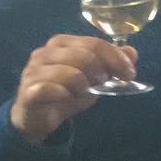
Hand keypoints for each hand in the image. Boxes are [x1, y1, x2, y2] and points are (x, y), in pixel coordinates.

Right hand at [9, 35, 136, 143]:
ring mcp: (33, 71)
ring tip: (81, 93)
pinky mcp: (28, 91)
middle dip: (102, 73)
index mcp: (61, 43)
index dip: (116, 58)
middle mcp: (45, 53)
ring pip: (72, 74)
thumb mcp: (94, 77)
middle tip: (102, 84)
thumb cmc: (67, 92)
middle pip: (85, 57)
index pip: (94, 43)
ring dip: (84, 87)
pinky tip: (67, 98)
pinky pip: (51, 89)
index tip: (130, 74)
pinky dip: (66, 95)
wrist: (38, 116)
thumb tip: (132, 51)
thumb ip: (111, 63)